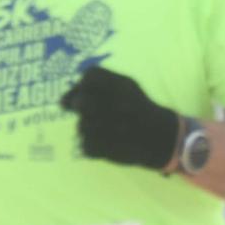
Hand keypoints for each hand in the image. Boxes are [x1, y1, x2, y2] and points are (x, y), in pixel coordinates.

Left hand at [59, 66, 180, 171]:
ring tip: (110, 130)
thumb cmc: (139, 108)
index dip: (83, 86)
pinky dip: (94, 146)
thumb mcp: (126, 87)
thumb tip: (61, 102)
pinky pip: (86, 145)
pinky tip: (110, 143)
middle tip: (97, 114)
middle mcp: (117, 104)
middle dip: (84, 109)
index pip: (90, 76)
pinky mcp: (104, 148)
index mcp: (123, 85)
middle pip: (81, 103)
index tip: (90, 94)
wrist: (163, 138)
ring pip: (81, 126)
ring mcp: (110, 128)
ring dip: (90, 129)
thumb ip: (96, 85)